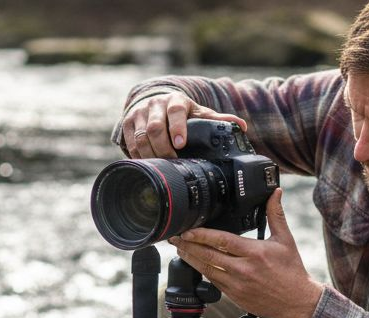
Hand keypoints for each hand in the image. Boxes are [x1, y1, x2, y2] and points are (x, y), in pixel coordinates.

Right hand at [123, 92, 247, 158]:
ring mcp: (139, 113)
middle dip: (163, 147)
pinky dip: (138, 155)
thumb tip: (241, 127)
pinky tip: (147, 165)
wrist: (155, 102)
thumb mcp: (199, 113)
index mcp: (175, 100)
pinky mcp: (127, 123)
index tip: (181, 144)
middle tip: (172, 161)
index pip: (176, 110)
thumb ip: (217, 120)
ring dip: (150, 154)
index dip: (177, 127)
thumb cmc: (181, 112)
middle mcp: (155, 104)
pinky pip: (130, 142)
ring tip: (161, 166)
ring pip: (141, 136)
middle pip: (155, 127)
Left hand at [168, 188, 323, 317]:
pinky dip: (202, 272)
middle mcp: (243, 269)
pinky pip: (213, 282)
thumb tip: (275, 193)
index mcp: (255, 253)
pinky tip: (195, 264)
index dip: (202, 234)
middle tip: (175, 237)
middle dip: (188, 245)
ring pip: (206, 270)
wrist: (297, 301)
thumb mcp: (285, 240)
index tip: (188, 230)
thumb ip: (276, 215)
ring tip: (180, 249)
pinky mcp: (235, 296)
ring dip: (191, 259)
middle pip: (208, 255)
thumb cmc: (291, 271)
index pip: (222, 241)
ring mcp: (237, 285)